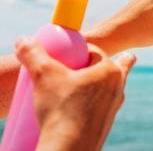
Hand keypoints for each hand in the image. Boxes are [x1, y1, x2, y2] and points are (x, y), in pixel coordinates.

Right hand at [15, 37, 135, 150]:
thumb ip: (33, 55)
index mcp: (110, 71)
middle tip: (116, 58)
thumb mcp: (44, 76)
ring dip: (108, 81)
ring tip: (110, 78)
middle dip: (114, 61)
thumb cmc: (61, 111)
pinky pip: (106, 105)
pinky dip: (101, 100)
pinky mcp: (106, 123)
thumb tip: (23, 40)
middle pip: (113, 68)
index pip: (95, 52)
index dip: (82, 49)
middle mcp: (117, 88)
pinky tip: (93, 104)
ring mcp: (114, 107)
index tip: (70, 53)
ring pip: (112, 87)